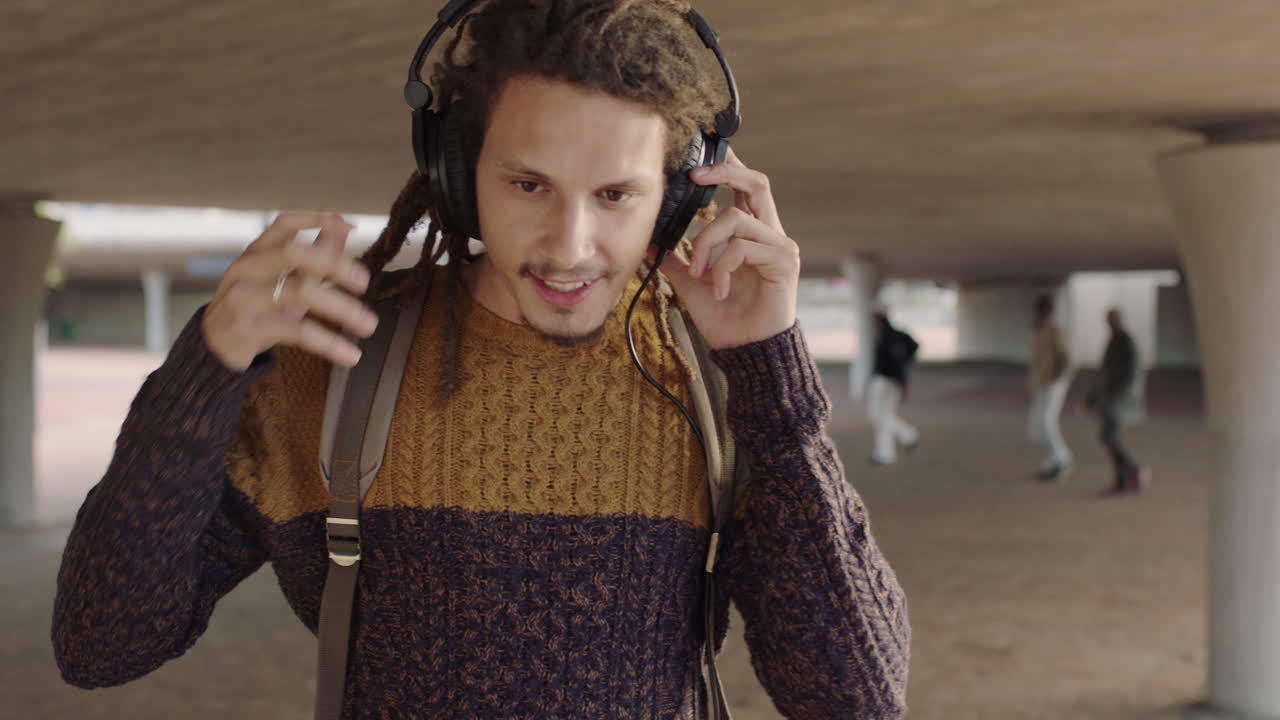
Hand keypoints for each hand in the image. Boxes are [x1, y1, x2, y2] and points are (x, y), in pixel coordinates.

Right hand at [201, 212, 377, 370]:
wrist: (212, 348)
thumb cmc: (255, 306)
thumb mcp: (282, 278)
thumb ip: (314, 252)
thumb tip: (345, 223)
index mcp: (257, 252)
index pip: (284, 223)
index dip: (316, 219)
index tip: (348, 224)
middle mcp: (248, 269)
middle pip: (294, 254)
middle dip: (334, 264)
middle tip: (364, 281)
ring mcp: (245, 298)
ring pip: (300, 292)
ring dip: (341, 308)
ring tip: (369, 324)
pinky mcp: (249, 329)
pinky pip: (297, 332)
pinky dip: (329, 344)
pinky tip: (351, 354)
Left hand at [652, 147, 798, 349]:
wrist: (746, 350)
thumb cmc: (725, 317)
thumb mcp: (690, 282)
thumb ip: (675, 257)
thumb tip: (650, 238)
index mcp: (751, 234)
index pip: (745, 187)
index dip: (728, 165)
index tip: (699, 156)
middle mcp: (770, 234)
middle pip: (757, 181)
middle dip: (725, 170)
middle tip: (693, 176)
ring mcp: (780, 246)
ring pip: (737, 217)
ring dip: (706, 242)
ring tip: (697, 273)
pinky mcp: (784, 262)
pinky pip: (743, 247)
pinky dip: (722, 266)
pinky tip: (718, 289)